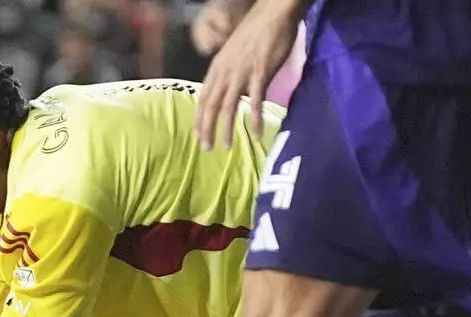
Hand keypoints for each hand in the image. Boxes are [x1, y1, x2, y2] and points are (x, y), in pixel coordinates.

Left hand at [195, 0, 300, 149]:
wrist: (273, 13)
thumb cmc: (256, 30)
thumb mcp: (234, 51)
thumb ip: (229, 70)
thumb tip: (228, 87)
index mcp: (217, 66)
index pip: (204, 97)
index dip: (199, 118)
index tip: (197, 135)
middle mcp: (225, 72)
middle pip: (212, 106)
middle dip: (207, 129)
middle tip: (206, 149)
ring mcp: (242, 74)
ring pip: (228, 107)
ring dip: (226, 129)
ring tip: (226, 146)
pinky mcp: (260, 74)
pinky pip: (255, 102)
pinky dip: (254, 119)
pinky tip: (255, 134)